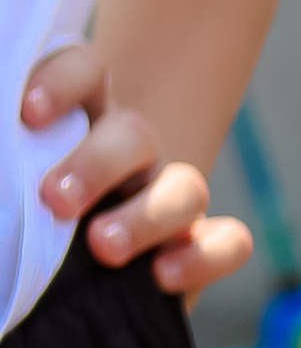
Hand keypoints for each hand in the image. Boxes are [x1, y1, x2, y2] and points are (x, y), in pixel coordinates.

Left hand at [19, 41, 251, 294]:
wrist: (77, 275)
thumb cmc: (33, 220)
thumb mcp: (17, 186)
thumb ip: (14, 169)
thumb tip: (1, 175)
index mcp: (84, 116)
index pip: (86, 70)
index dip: (62, 83)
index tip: (27, 115)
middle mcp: (133, 150)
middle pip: (135, 134)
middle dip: (96, 165)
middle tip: (55, 201)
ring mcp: (172, 198)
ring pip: (187, 187)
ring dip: (146, 216)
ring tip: (103, 248)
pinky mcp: (202, 246)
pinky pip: (231, 242)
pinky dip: (204, 256)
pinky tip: (161, 277)